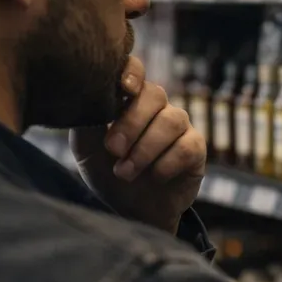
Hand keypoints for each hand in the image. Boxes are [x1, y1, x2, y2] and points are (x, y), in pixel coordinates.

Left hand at [71, 56, 204, 233]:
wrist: (133, 211)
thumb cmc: (109, 173)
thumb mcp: (87, 150)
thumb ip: (86, 124)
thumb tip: (86, 99)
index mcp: (129, 100)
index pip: (135, 70)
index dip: (133, 72)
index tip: (123, 88)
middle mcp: (157, 108)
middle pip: (155, 95)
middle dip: (131, 123)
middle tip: (113, 150)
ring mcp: (179, 127)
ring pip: (171, 121)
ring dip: (145, 149)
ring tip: (125, 171)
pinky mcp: (196, 149)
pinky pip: (187, 146)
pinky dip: (166, 163)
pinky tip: (155, 177)